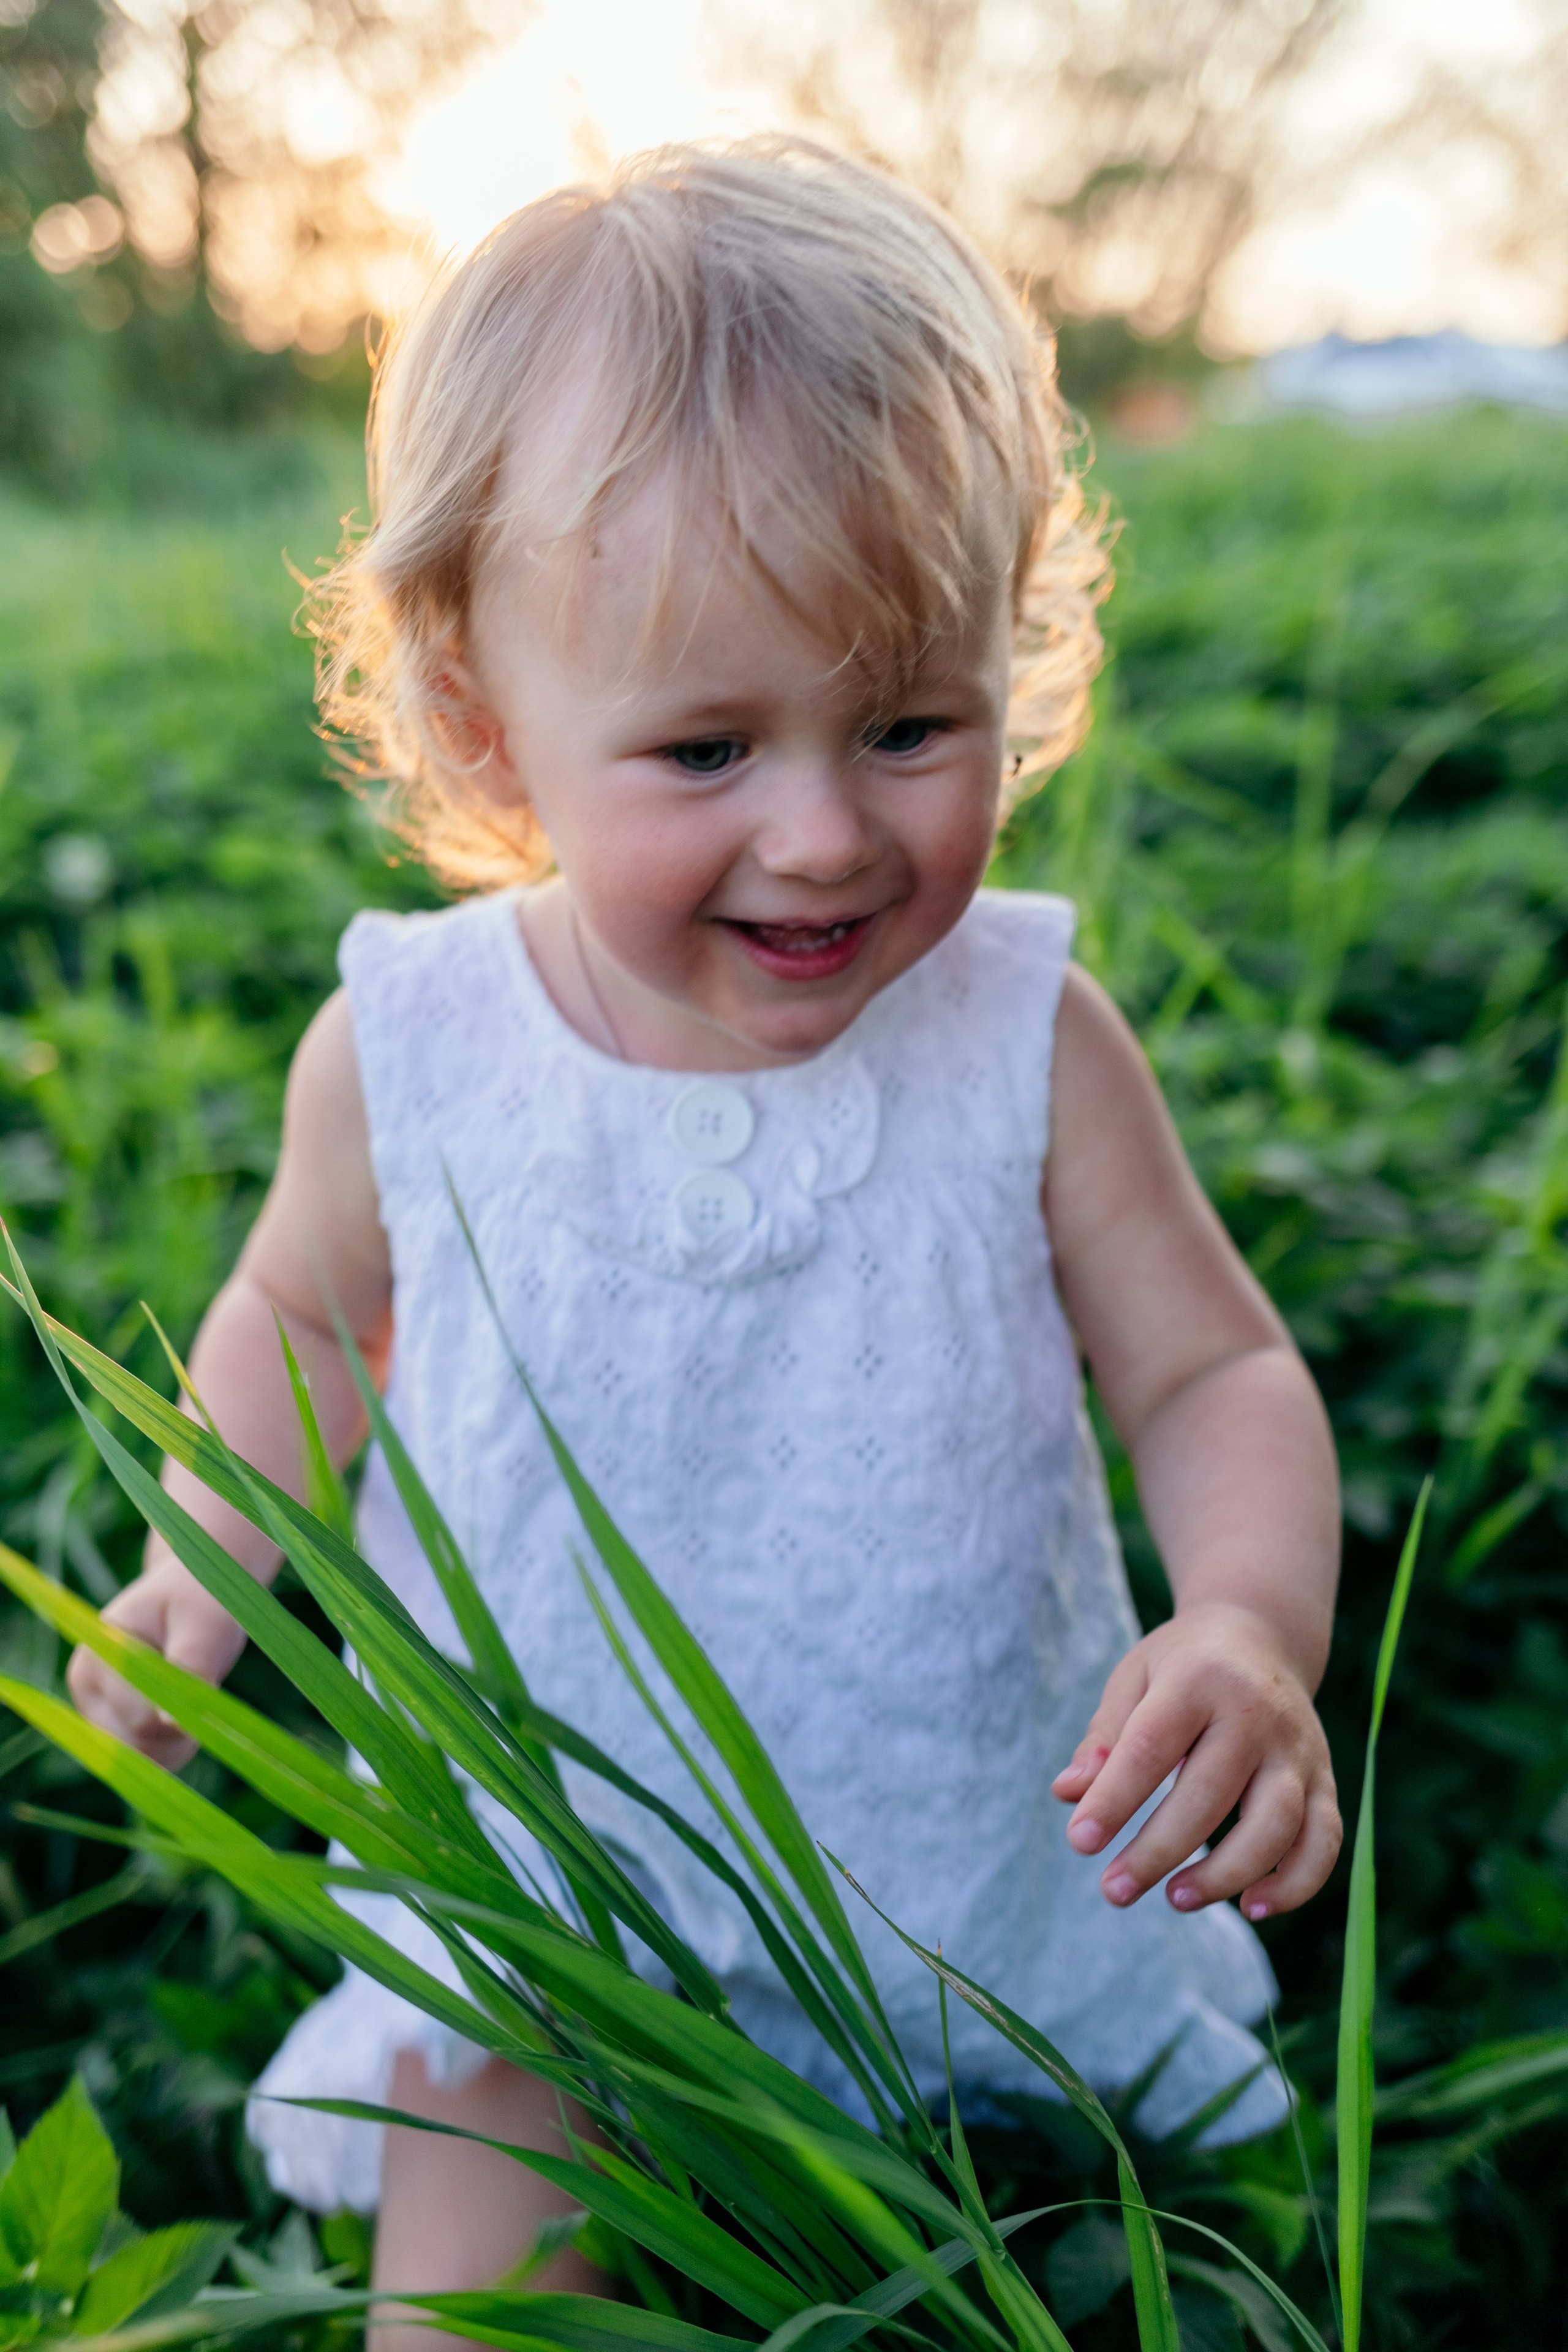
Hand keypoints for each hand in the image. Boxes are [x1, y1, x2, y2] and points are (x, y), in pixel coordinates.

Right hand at [66, 1553, 245, 1770]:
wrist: (196, 1592)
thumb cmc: (203, 1600)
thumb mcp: (206, 1622)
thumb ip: (191, 1665)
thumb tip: (172, 1723)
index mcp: (100, 1653)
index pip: (140, 1718)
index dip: (183, 1717)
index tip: (209, 1688)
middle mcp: (88, 1684)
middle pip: (134, 1744)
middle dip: (180, 1734)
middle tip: (208, 1692)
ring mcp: (96, 1707)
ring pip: (139, 1758)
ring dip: (179, 1744)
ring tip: (199, 1699)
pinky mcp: (112, 1723)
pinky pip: (144, 1758)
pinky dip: (173, 1749)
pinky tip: (190, 1718)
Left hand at [1051, 1602, 1341, 1919]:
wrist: (1263, 1634)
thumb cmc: (1182, 1665)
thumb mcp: (1134, 1679)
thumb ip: (1104, 1738)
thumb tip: (1069, 1795)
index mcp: (1198, 1678)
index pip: (1151, 1747)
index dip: (1114, 1800)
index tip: (1080, 1843)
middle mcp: (1255, 1713)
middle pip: (1210, 1794)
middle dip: (1157, 1852)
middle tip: (1113, 1890)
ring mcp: (1297, 1748)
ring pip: (1275, 1825)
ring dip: (1225, 1875)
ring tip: (1174, 1898)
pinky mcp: (1323, 1778)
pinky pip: (1323, 1841)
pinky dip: (1296, 1883)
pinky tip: (1252, 1906)